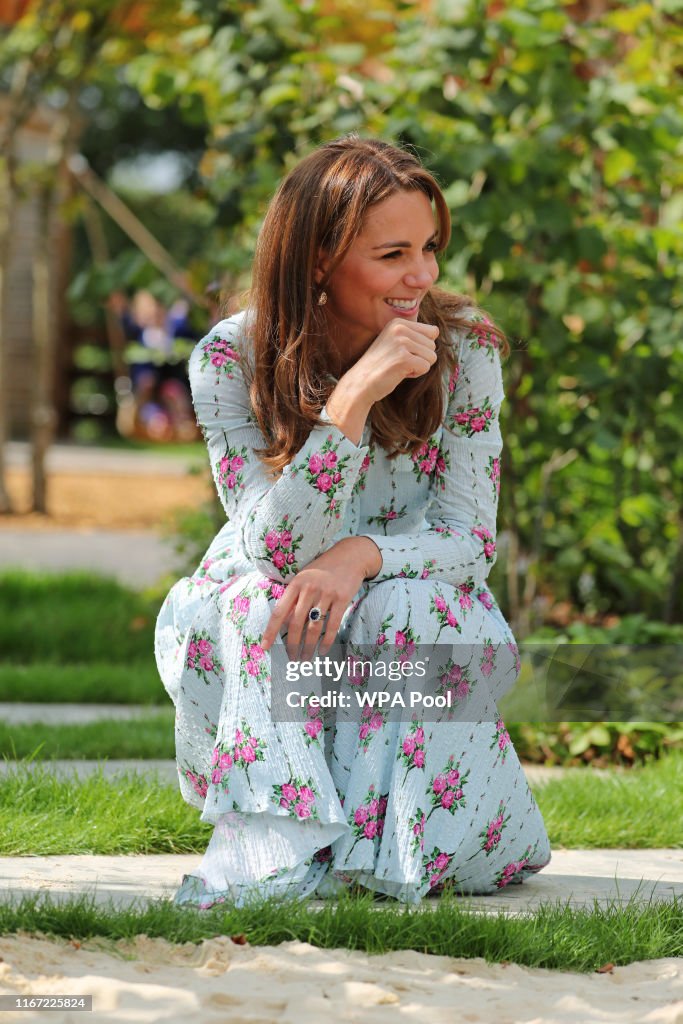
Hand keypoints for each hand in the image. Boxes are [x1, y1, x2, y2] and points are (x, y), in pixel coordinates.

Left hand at [261, 537, 379, 659]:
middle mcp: (309, 588)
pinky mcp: (343, 598)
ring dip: (308, 647)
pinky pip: (332, 625)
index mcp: (295, 584)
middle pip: (296, 623)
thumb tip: (282, 624)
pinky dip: (327, 641)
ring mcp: (326, 593)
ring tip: (305, 659)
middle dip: (292, 645)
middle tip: (291, 658)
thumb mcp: (304, 578)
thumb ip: (293, 599)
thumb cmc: (323, 569)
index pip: (279, 611)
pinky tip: (322, 651)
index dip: (270, 631)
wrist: (350, 555)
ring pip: (314, 627)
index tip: (264, 647)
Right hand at [343, 318, 438, 404]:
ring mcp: (402, 343)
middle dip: (420, 358)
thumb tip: (436, 331)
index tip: (403, 352)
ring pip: (432, 357)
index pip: (432, 332)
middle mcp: (400, 328)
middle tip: (400, 362)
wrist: (360, 382)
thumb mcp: (394, 341)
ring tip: (399, 367)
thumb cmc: (380, 365)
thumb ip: (413, 335)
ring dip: (418, 366)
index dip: (422, 347)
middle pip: (433, 345)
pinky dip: (415, 374)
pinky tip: (400, 373)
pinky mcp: (404, 358)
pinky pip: (426, 367)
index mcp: (398, 322)